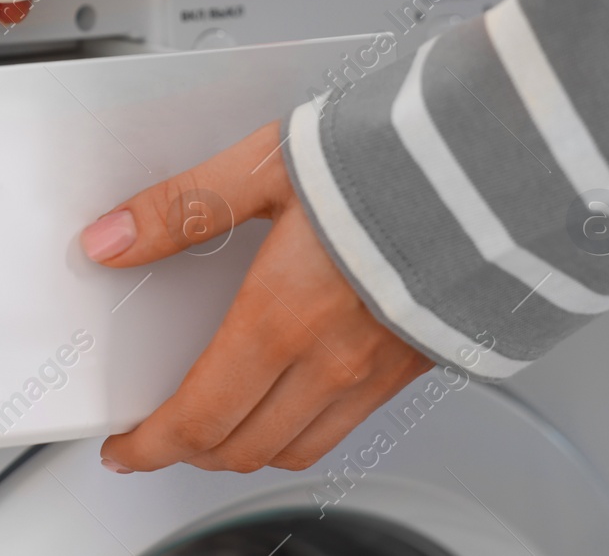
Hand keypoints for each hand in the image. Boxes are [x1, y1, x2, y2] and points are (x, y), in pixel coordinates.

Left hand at [79, 120, 430, 472]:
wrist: (496, 164)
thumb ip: (183, 208)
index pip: (198, 415)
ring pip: (297, 448)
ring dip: (247, 449)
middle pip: (242, 446)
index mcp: (281, 315)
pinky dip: (305, 431)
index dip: (151, 445)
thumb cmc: (388, 157)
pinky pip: (350, 426)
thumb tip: (112, 238)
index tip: (125, 448)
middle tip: (159, 435)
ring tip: (218, 425)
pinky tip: (294, 398)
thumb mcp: (263, 167)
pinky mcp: (417, 363)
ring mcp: (378, 369)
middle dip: (189, 451)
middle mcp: (330, 358)